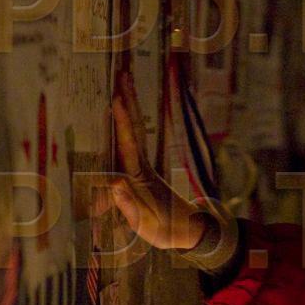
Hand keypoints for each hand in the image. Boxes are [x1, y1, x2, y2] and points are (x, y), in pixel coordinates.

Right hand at [105, 69, 208, 251]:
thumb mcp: (146, 223)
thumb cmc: (165, 229)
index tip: (116, 100)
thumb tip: (115, 184)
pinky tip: (124, 114)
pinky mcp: (143, 171)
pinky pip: (133, 141)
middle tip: (123, 74)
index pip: (129, 145)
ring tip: (124, 83)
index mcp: (140, 177)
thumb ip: (129, 205)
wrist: (189, 231)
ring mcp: (143, 166)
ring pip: (136, 130)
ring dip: (130, 106)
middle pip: (135, 128)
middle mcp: (142, 166)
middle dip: (129, 101)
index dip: (122, 123)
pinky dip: (128, 124)